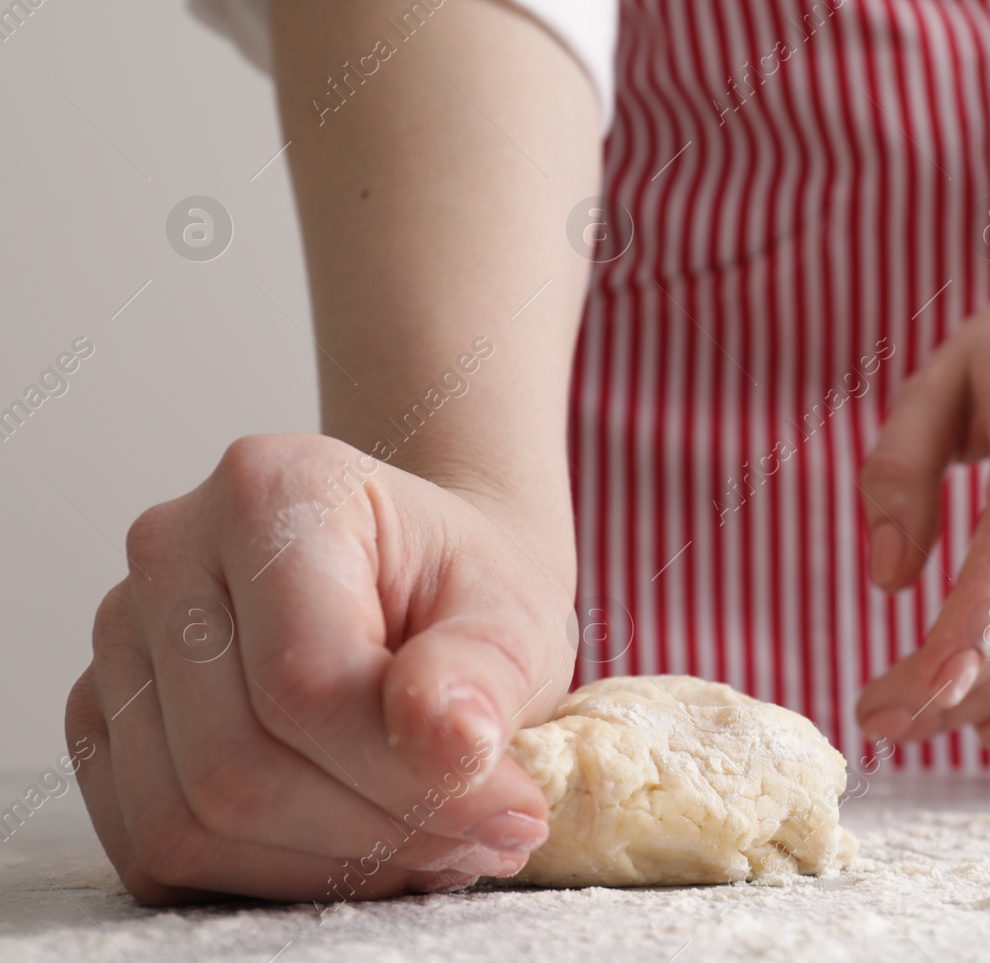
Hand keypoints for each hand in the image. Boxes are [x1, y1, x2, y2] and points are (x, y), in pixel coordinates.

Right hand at [65, 434, 575, 904]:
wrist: (426, 583)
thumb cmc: (463, 589)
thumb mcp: (513, 611)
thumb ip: (485, 671)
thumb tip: (452, 747)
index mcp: (272, 489)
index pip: (305, 683)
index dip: (409, 778)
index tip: (512, 809)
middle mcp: (171, 549)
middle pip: (236, 765)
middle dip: (373, 832)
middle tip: (476, 838)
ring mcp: (121, 635)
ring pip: (185, 821)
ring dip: (322, 866)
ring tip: (425, 842)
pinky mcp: (103, 712)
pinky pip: (153, 845)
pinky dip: (262, 873)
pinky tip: (354, 842)